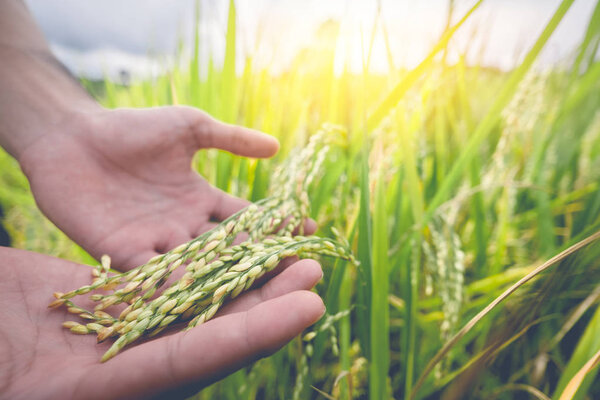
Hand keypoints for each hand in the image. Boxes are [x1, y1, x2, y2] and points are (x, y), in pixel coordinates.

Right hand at [0, 246, 324, 398]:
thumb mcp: (16, 372)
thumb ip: (72, 383)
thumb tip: (149, 374)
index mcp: (104, 391)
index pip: (193, 359)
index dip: (253, 334)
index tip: (307, 309)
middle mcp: (125, 365)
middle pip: (209, 330)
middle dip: (265, 302)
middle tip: (314, 272)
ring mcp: (120, 332)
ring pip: (193, 301)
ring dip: (241, 277)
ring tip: (286, 247)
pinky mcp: (109, 303)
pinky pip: (162, 279)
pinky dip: (199, 261)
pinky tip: (229, 241)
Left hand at [18, 106, 279, 269]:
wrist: (73, 136)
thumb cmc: (132, 128)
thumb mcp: (190, 127)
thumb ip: (231, 139)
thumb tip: (276, 146)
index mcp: (202, 200)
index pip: (247, 218)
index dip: (277, 224)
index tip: (310, 229)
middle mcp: (185, 228)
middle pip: (229, 251)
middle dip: (263, 261)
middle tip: (299, 272)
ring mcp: (157, 243)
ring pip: (198, 269)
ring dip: (227, 280)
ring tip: (262, 294)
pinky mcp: (125, 255)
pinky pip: (155, 276)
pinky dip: (177, 286)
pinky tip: (202, 295)